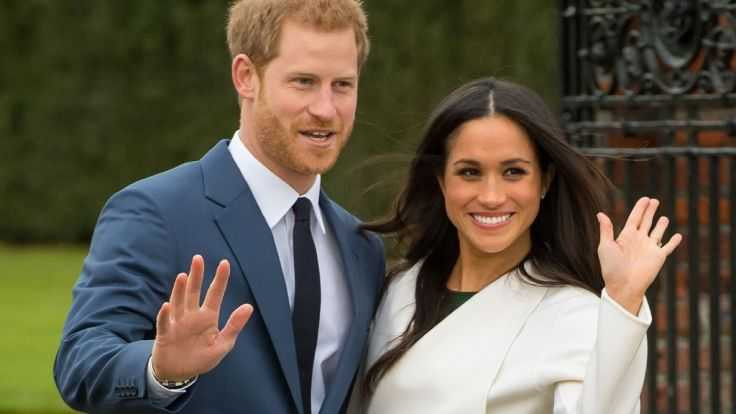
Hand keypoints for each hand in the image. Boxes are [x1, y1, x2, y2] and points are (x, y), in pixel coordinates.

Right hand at [151, 255, 252, 380]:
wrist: (179, 373)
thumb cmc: (202, 358)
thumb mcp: (223, 344)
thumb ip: (234, 326)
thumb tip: (249, 306)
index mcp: (208, 317)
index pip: (215, 294)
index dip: (220, 279)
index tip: (225, 263)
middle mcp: (192, 315)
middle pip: (194, 291)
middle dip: (196, 276)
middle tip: (198, 258)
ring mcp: (177, 322)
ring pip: (178, 302)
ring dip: (180, 290)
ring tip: (183, 276)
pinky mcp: (165, 334)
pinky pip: (164, 322)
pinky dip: (165, 314)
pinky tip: (167, 305)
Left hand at [596, 197, 681, 313]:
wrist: (623, 286)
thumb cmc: (611, 268)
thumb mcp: (606, 246)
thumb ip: (606, 230)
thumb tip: (600, 213)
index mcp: (626, 236)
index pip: (635, 218)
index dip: (640, 208)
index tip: (645, 199)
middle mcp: (639, 240)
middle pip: (646, 222)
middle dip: (650, 211)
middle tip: (655, 200)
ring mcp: (649, 248)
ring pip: (657, 233)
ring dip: (661, 225)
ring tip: (664, 218)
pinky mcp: (659, 257)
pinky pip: (668, 247)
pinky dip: (674, 241)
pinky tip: (678, 235)